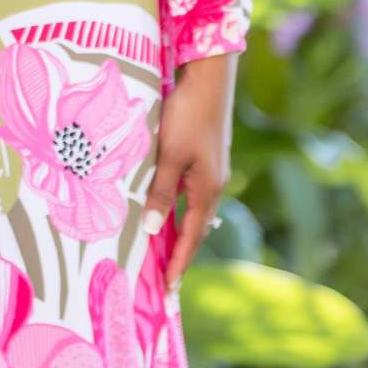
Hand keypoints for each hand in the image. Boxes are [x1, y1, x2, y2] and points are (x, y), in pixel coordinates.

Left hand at [139, 54, 235, 291]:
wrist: (209, 78)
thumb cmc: (187, 115)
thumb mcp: (169, 155)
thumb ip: (161, 192)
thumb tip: (153, 230)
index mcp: (208, 190)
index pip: (191, 238)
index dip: (178, 263)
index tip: (168, 290)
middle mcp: (214, 184)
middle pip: (195, 228)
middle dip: (180, 253)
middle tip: (164, 278)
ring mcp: (212, 170)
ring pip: (193, 209)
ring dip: (179, 230)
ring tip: (163, 251)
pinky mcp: (206, 156)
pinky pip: (191, 193)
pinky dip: (178, 208)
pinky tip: (167, 207)